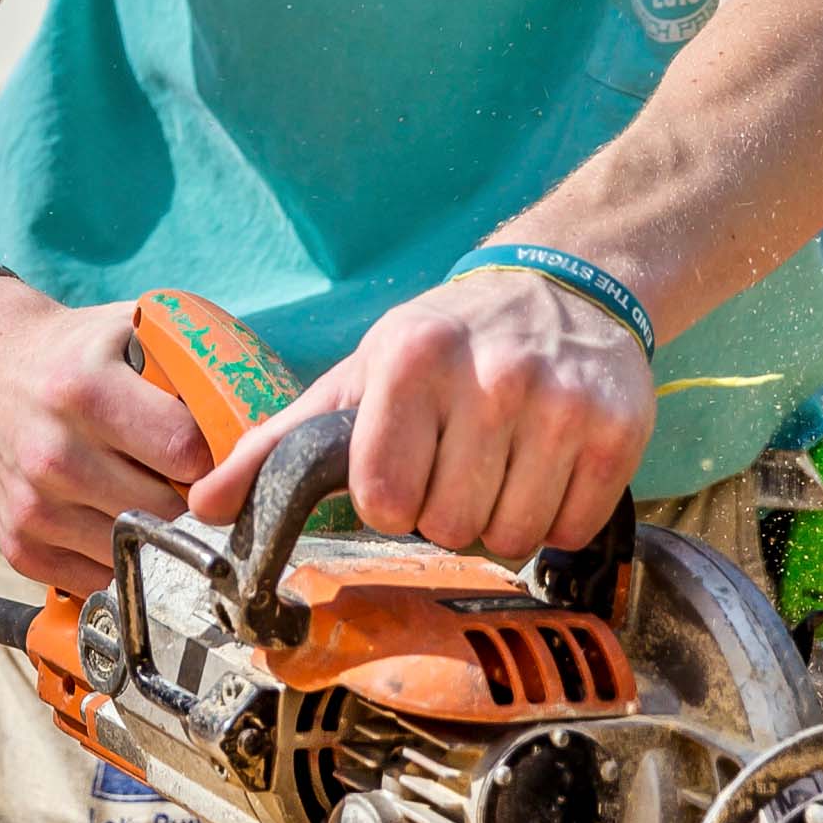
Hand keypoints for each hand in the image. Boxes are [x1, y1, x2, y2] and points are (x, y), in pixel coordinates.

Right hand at [0, 284, 213, 592]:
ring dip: (157, 531)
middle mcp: (54, 454)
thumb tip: (259, 415)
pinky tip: (116, 517)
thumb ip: (190, 365)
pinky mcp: (20, 546)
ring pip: (138, 549)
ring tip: (152, 494)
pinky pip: (100, 578)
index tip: (220, 452)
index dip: (216, 455)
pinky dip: (119, 557)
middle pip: (168, 510)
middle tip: (194, 480)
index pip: (187, 453)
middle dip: (192, 498)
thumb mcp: (127, 329)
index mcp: (85, 392)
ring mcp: (35, 507)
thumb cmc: (67, 350)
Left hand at [191, 269, 650, 559]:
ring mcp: (560, 404)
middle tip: (455, 465)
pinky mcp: (618, 431)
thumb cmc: (444, 341)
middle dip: (445, 512)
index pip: (385, 499)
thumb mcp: (357, 375)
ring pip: (513, 537)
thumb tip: (204, 507)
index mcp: (413, 361)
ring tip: (498, 466)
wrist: (562, 286)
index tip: (400, 473)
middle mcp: (492, 377)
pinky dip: (554, 517)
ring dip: (499, 520)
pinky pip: (572, 528)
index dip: (390, 502)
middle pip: (450, 526)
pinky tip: (543, 468)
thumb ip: (278, 444)